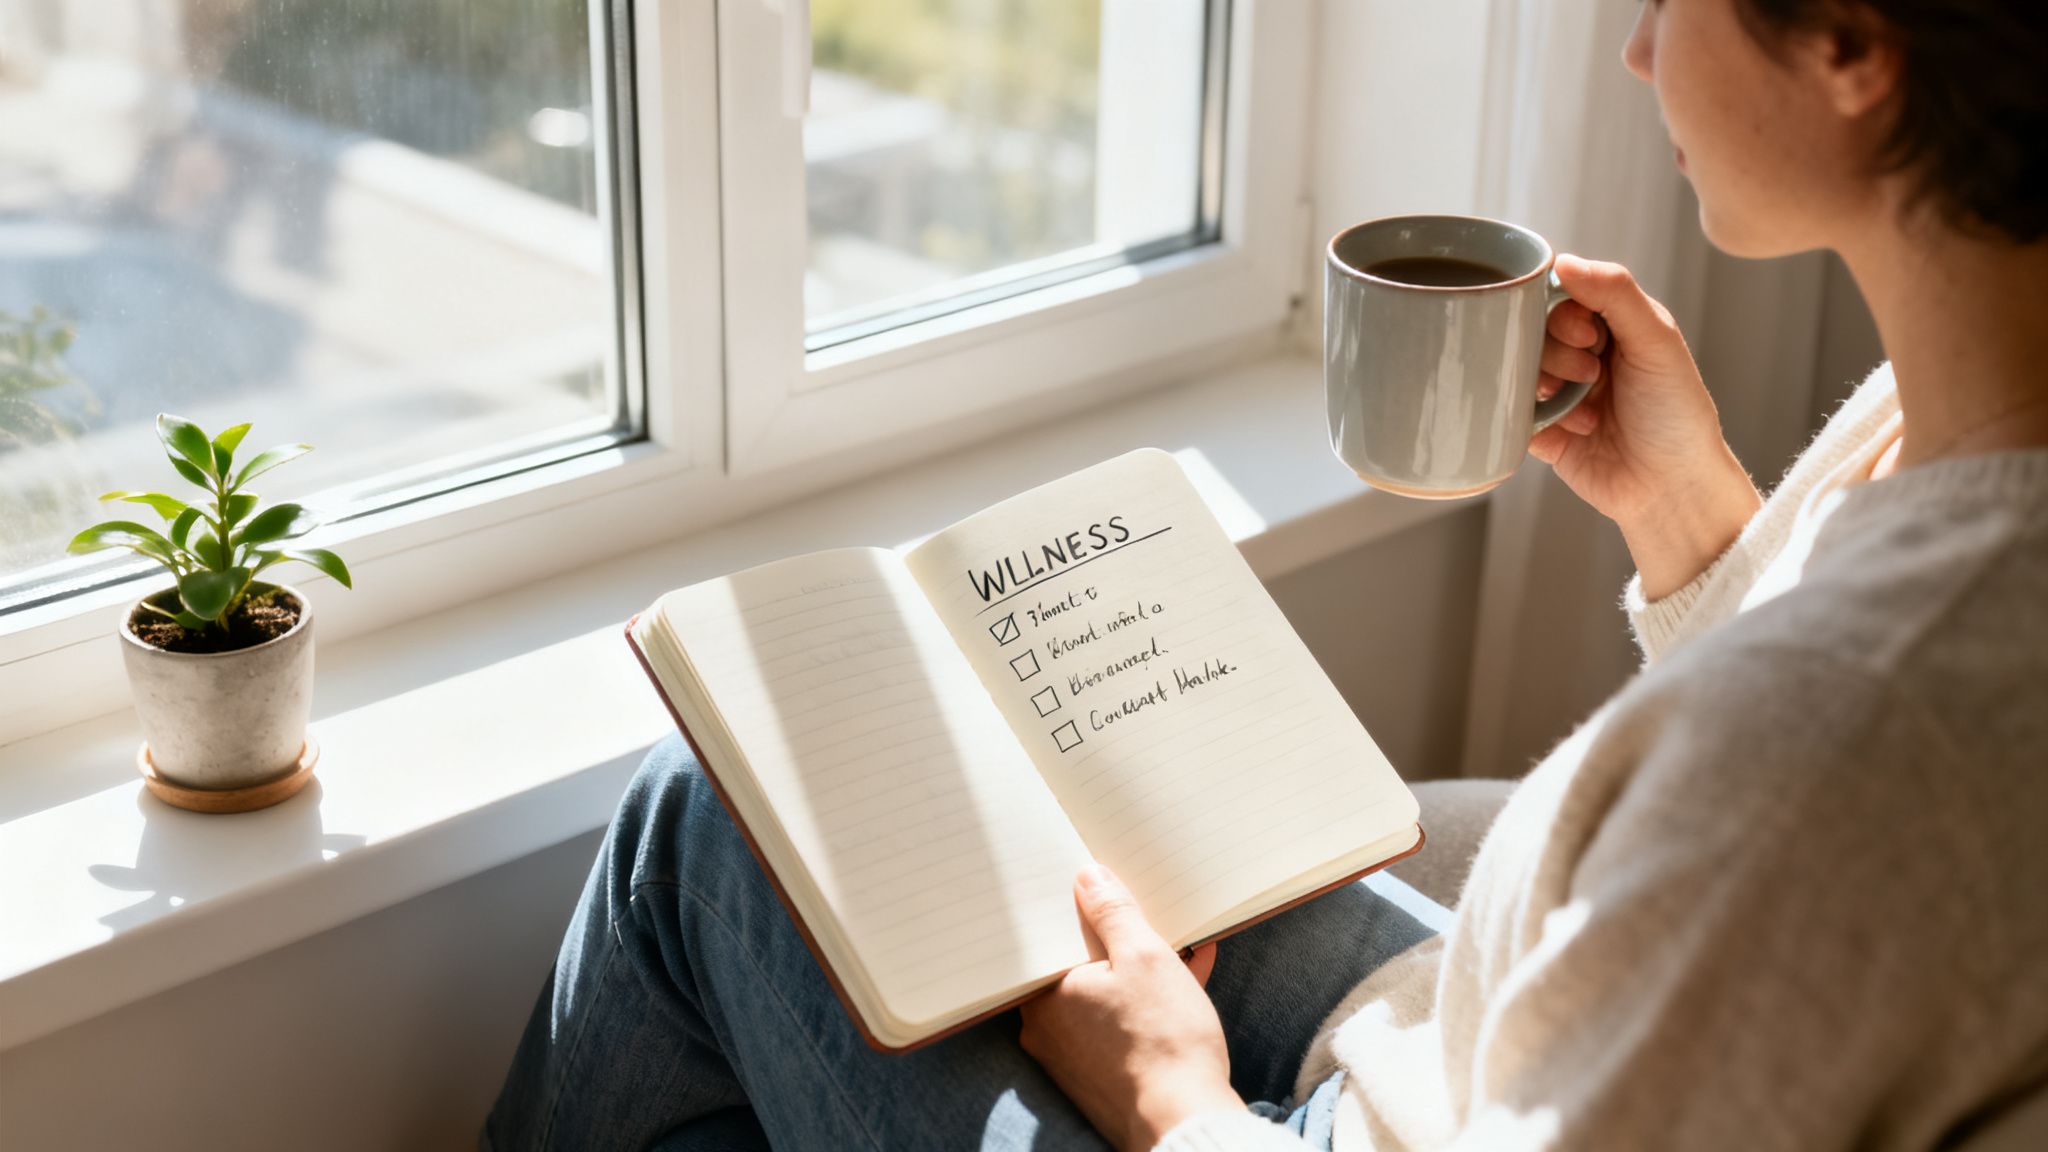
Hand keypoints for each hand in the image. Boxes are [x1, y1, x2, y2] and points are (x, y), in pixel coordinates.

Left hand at [1019, 865, 1240, 1150]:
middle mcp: (1049, 1029)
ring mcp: (1076, 1056)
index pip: (1049, 938)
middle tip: (1145, 909)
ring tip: (1183, 939)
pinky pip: (1123, 1022)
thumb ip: (1113, 913)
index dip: (1076, 910)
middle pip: (1080, 966)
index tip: (1097, 888)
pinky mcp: (1105, 1075)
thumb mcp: (1144, 957)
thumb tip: (1088, 877)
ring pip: (1107, 994)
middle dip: (1119, 938)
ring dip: (1142, 968)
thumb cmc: (1163, 1040)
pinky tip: (1190, 973)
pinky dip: (1150, 1001)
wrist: (1186, 1122)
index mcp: (1045, 997)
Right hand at [1532, 254, 1762, 599]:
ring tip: (1585, 408)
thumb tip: (1562, 259)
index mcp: (1612, 325)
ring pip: (1516, 367)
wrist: (1669, 488)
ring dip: (1548, 385)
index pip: (1562, 293)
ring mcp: (1557, 392)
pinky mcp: (1539, 430)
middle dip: (1557, 350)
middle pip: (1533, 328)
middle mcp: (1582, 354)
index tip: (1590, 333)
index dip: (1564, 308)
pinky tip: (1569, 429)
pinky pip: (1508, 411)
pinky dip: (1532, 417)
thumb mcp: (1656, 342)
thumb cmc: (1676, 415)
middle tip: (1590, 373)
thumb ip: (1615, 293)